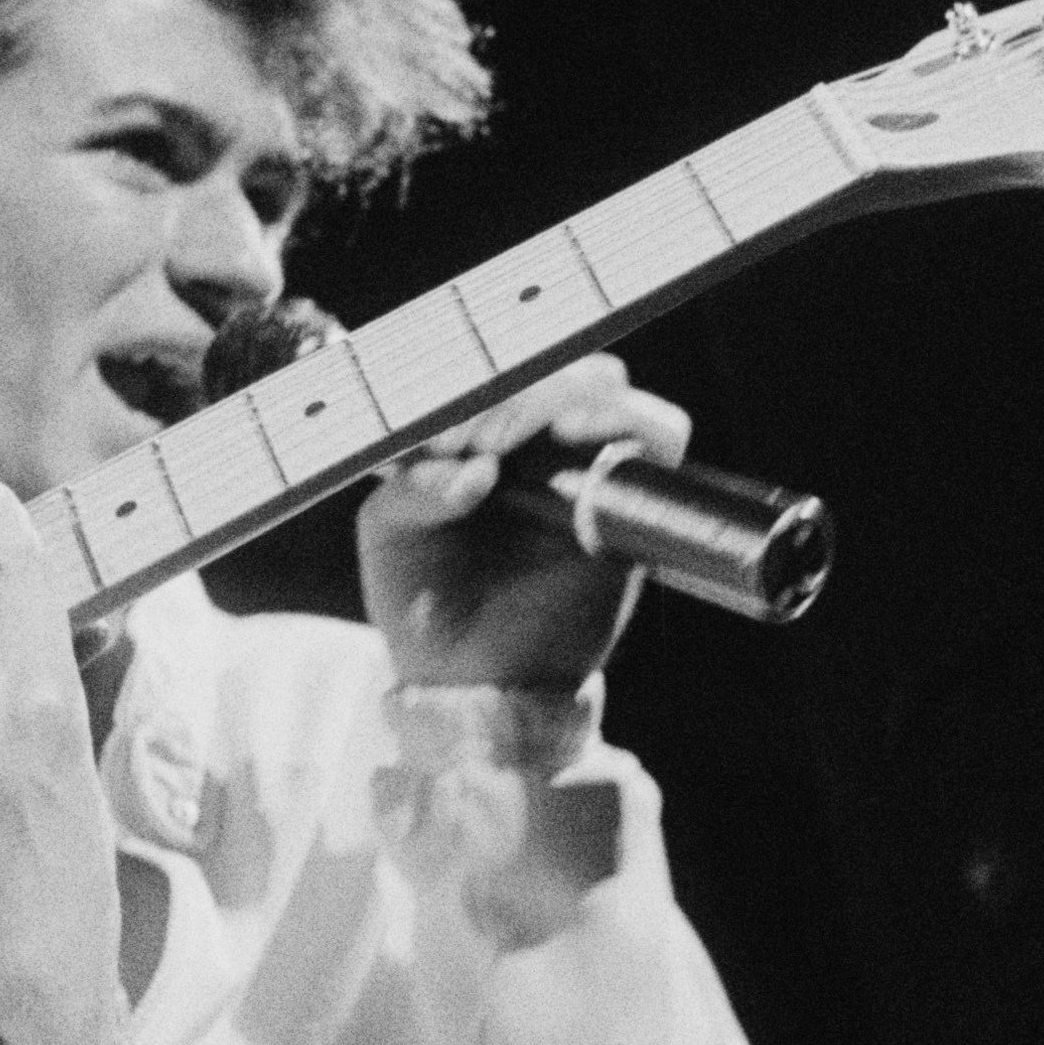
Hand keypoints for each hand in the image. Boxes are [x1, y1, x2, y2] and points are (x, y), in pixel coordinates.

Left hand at [356, 357, 692, 689]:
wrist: (473, 683)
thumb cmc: (424, 604)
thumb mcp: (388, 538)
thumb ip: (408, 492)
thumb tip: (471, 471)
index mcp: (472, 431)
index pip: (488, 364)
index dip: (463, 372)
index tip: (431, 418)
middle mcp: (533, 437)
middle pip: (547, 361)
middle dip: (502, 384)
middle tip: (464, 434)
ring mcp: (582, 463)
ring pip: (600, 381)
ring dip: (549, 392)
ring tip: (495, 442)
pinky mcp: (627, 498)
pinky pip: (655, 434)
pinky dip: (622, 416)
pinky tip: (568, 433)